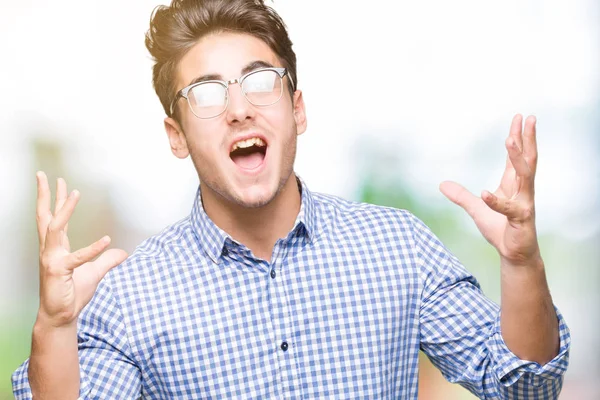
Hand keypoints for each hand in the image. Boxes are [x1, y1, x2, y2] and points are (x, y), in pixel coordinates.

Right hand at [35, 172, 127, 327]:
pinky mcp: (59, 271)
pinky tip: (107, 241)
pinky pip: (77, 257)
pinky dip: (93, 249)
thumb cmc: (72, 293)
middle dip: (44, 195)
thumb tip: (122, 252)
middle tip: (42, 175)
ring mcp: (52, 259)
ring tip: (75, 193)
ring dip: (65, 210)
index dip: (56, 199)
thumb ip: (107, 260)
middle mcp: (50, 250)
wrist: (61, 316)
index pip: (53, 218)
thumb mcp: (95, 273)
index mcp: (56, 247)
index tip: (57, 181)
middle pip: (44, 216)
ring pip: (55, 228)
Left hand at [439, 114, 540, 265]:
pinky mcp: (521, 220)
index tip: (519, 118)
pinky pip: (508, 208)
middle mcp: (523, 190)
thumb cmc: (500, 229)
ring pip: (525, 176)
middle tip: (528, 117)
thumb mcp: (476, 209)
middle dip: (527, 138)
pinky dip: (496, 201)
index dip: (517, 138)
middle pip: (527, 159)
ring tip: (510, 140)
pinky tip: (485, 193)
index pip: (516, 157)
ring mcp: (525, 204)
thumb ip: (461, 196)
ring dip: (517, 158)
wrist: (513, 254)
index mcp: (513, 185)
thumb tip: (442, 184)